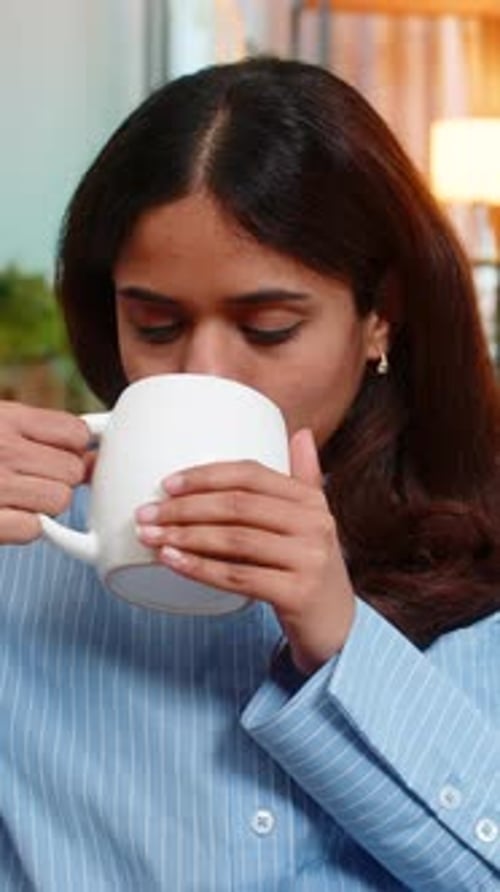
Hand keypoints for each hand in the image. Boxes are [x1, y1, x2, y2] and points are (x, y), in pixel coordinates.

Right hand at [0, 400, 90, 543]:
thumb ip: (38, 433)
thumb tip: (94, 453)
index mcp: (6, 419)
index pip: (76, 432)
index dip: (74, 449)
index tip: (56, 455)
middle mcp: (3, 449)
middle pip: (73, 470)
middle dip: (59, 479)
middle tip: (31, 480)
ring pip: (60, 500)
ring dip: (44, 505)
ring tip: (16, 497)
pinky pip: (33, 529)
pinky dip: (24, 528)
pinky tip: (5, 516)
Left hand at [136, 429, 354, 673]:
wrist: (339, 628)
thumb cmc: (311, 569)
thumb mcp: (312, 521)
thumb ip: (304, 478)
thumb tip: (300, 433)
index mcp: (311, 500)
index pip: (251, 475)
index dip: (206, 476)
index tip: (167, 485)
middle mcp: (314, 524)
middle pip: (237, 506)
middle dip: (184, 508)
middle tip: (146, 513)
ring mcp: (309, 559)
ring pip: (234, 540)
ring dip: (184, 537)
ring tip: (150, 537)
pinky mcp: (297, 593)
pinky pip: (238, 577)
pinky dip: (199, 568)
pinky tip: (171, 561)